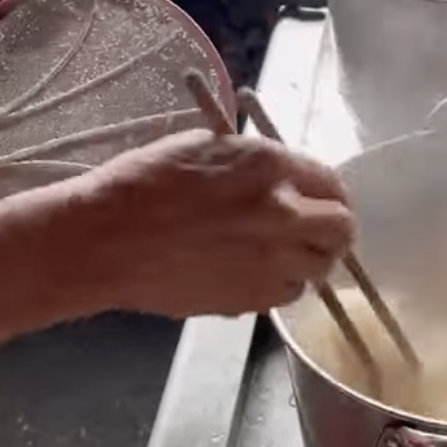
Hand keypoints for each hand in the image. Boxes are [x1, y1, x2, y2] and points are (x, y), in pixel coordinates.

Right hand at [81, 128, 353, 316]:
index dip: (331, 195)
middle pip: (342, 230)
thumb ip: (257, 165)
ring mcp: (270, 261)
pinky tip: (257, 273)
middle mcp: (282, 214)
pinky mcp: (251, 299)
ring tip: (284, 254)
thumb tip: (284, 181)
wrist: (105, 240)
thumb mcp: (206, 148)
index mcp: (270, 167)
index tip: (323, 201)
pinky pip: (289, 294)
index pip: (334, 185)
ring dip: (310, 259)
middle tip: (316, 231)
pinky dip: (283, 284)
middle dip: (335, 230)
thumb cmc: (143, 183)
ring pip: (321, 268)